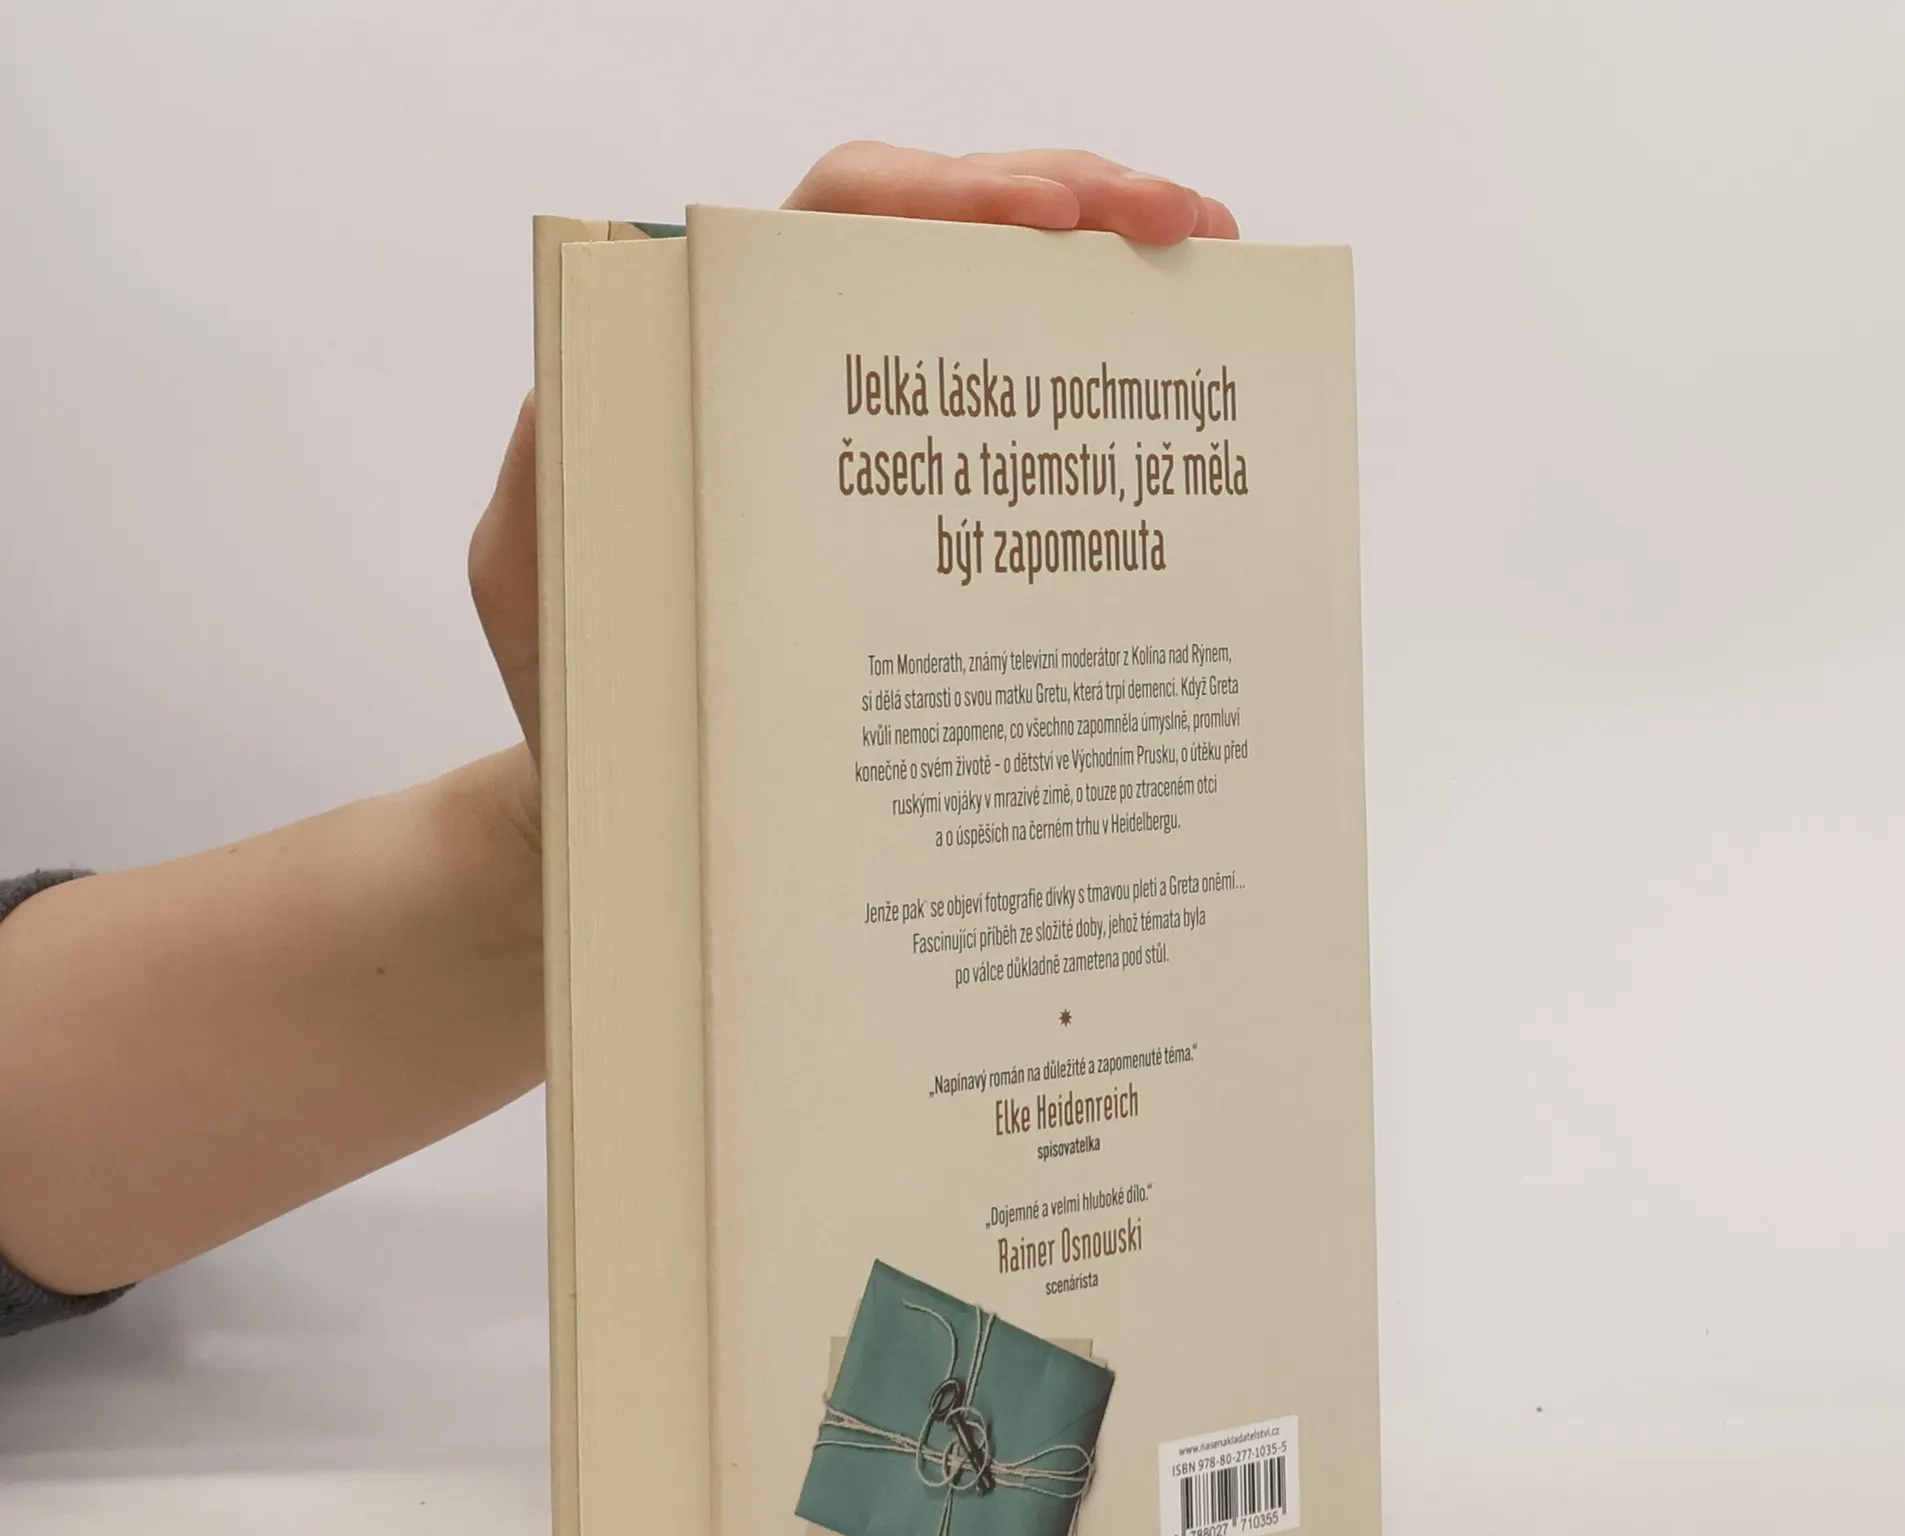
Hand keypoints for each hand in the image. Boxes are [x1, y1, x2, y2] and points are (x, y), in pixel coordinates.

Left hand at [467, 145, 1236, 764]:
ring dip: (1102, 279)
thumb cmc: (579, 697)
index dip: (949, 196)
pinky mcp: (914, 529)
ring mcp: (865, 451)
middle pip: (940, 237)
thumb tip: (637, 344)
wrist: (625, 810)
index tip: (1054, 222)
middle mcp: (798, 378)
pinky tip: (1161, 395)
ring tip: (1206, 275)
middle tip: (1189, 226)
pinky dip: (1083, 401)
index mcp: (713, 359)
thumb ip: (564, 456)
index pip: (833, 221)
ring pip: (990, 317)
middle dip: (1073, 207)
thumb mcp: (537, 573)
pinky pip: (1005, 438)